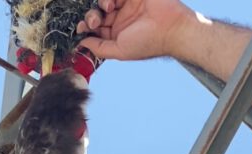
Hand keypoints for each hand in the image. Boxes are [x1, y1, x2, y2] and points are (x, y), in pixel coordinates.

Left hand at [76, 0, 193, 61]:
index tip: (80, 27)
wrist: (171, 26)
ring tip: (109, 7)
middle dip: (91, 15)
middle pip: (96, 12)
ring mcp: (125, 4)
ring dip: (100, 2)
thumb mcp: (120, 50)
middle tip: (96, 19)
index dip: (85, 26)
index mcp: (115, 34)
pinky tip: (114, 1)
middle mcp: (119, 19)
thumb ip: (100, 48)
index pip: (94, 29)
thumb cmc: (147, 42)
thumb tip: (81, 45)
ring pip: (103, 0)